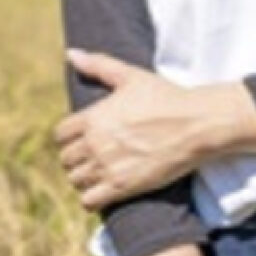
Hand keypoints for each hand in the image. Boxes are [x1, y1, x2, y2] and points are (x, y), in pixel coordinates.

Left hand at [55, 49, 255, 209]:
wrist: (195, 124)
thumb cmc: (165, 97)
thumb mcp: (131, 76)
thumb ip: (98, 65)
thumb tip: (71, 53)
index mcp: (94, 117)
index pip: (61, 135)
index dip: (71, 135)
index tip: (85, 136)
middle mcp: (95, 143)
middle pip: (66, 159)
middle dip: (78, 156)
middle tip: (95, 154)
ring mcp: (107, 167)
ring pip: (76, 180)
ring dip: (85, 177)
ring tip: (101, 170)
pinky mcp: (122, 187)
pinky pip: (89, 201)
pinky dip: (93, 197)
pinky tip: (107, 187)